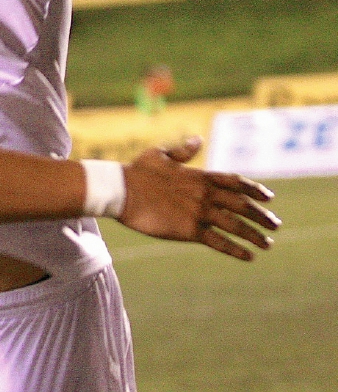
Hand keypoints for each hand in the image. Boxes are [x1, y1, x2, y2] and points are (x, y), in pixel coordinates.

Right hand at [119, 137, 279, 260]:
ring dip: (255, 235)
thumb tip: (197, 140)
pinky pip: (220, 242)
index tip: (269, 198)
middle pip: (243, 206)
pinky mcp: (190, 231)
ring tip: (268, 244)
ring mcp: (199, 213)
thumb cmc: (136, 171)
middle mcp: (205, 194)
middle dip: (262, 216)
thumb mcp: (159, 154)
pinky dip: (236, 250)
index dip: (255, 190)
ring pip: (236, 226)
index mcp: (199, 176)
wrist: (120, 190)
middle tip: (275, 225)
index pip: (236, 182)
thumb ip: (182, 151)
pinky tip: (248, 256)